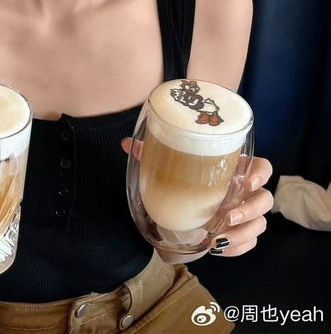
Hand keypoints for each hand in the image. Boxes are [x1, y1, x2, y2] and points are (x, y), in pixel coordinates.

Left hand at [121, 137, 274, 256]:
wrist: (183, 202)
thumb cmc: (183, 176)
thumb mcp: (168, 163)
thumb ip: (150, 152)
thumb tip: (126, 143)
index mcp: (234, 169)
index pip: (262, 166)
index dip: (261, 174)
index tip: (248, 180)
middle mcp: (245, 191)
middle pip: (266, 200)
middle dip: (251, 210)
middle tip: (228, 215)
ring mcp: (246, 214)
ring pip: (261, 224)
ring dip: (243, 233)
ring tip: (218, 238)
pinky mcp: (241, 233)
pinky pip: (250, 243)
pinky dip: (237, 248)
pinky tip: (218, 249)